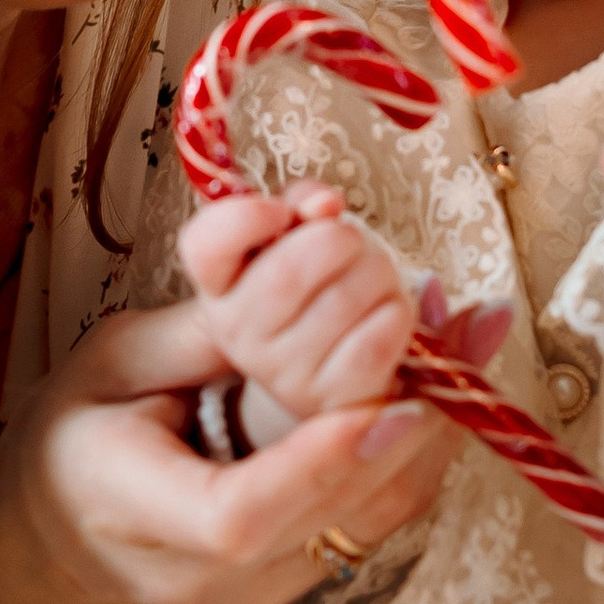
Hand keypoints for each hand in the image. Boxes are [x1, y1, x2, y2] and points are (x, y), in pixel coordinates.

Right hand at [10, 294, 459, 603]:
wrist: (58, 548)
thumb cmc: (76, 437)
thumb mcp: (110, 360)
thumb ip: (204, 325)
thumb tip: (298, 252)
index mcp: (132, 510)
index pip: (240, 516)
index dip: (320, 463)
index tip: (388, 403)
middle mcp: (206, 574)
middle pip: (330, 521)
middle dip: (403, 423)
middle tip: (446, 328)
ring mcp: (259, 592)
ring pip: (370, 524)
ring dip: (432, 428)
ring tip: (468, 332)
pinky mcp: (297, 581)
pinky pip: (373, 520)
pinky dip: (418, 447)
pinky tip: (447, 373)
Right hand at [178, 185, 511, 426]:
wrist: (329, 375)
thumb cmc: (317, 291)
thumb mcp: (296, 239)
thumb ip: (303, 207)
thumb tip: (325, 204)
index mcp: (220, 284)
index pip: (206, 244)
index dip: (245, 216)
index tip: (280, 212)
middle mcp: (239, 332)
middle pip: (291, 269)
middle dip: (343, 240)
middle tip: (355, 246)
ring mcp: (283, 373)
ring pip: (346, 297)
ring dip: (381, 274)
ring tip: (376, 282)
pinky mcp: (334, 399)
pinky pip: (377, 338)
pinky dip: (397, 313)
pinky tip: (388, 313)